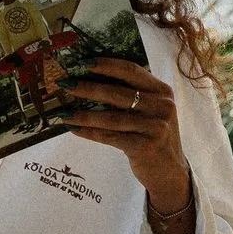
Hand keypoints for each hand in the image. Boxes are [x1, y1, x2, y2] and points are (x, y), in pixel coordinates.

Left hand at [57, 57, 189, 211]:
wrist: (169, 172)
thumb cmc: (152, 135)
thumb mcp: (150, 110)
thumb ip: (131, 94)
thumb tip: (90, 78)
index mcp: (162, 91)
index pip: (131, 70)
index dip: (106, 64)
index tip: (83, 62)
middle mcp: (162, 107)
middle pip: (117, 92)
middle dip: (87, 87)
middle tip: (65, 84)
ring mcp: (155, 127)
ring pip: (111, 117)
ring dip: (83, 114)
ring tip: (63, 112)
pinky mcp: (146, 147)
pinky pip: (110, 137)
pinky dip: (90, 132)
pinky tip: (74, 129)